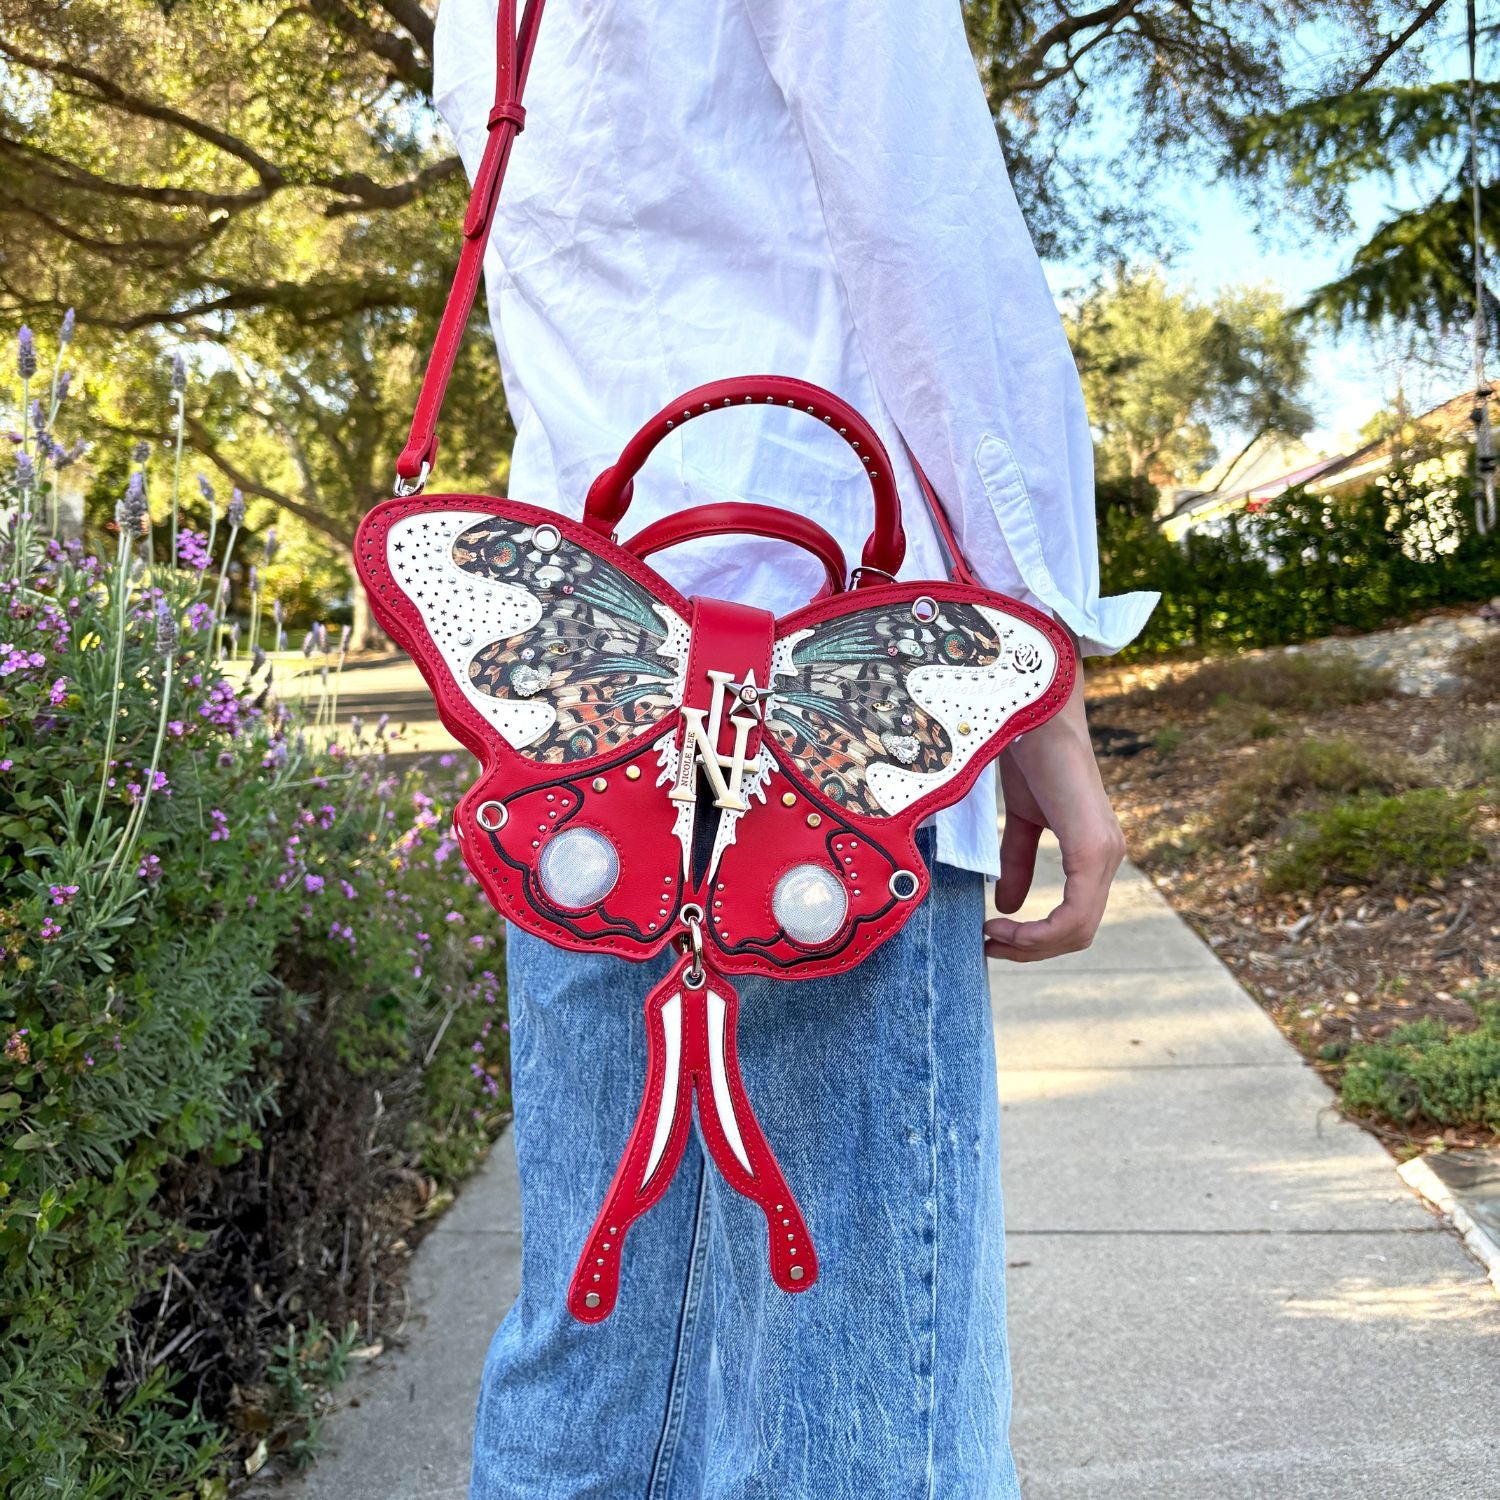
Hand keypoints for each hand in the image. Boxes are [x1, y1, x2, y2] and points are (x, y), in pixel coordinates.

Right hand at [984, 672, 1124, 962]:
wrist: (1031, 710)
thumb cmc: (1026, 751)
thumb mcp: (1019, 818)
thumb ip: (1017, 860)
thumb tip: (1006, 905)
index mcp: (1093, 849)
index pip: (1074, 918)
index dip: (1034, 939)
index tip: (991, 936)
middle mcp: (1107, 855)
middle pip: (1077, 933)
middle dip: (1029, 949)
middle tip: (987, 945)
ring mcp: (1104, 853)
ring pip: (1078, 930)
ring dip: (1031, 945)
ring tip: (991, 938)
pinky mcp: (1091, 848)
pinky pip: (1074, 914)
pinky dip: (1039, 932)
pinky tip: (1003, 925)